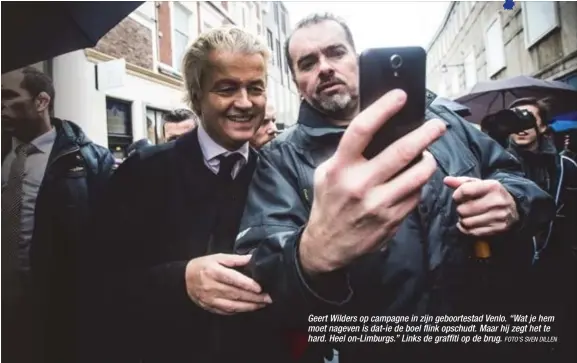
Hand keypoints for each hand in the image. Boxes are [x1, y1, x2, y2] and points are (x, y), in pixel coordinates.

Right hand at [185, 254, 271, 314]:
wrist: (185, 279)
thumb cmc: (203, 265)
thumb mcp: (217, 257)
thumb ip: (234, 259)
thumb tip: (251, 258)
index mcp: (213, 272)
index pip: (232, 279)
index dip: (247, 284)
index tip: (259, 288)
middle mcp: (211, 287)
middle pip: (235, 293)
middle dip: (253, 297)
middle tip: (268, 298)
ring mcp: (210, 299)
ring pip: (232, 305)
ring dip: (249, 306)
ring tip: (262, 304)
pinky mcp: (210, 307)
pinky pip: (226, 311)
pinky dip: (239, 310)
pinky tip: (249, 308)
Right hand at [299, 89, 446, 273]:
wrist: (327, 245)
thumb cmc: (328, 203)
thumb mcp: (326, 173)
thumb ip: (346, 154)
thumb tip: (377, 130)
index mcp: (340, 168)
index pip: (362, 130)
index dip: (383, 109)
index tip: (400, 96)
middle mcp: (360, 184)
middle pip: (401, 151)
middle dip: (425, 134)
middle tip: (437, 125)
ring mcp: (378, 204)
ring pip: (418, 174)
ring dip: (428, 160)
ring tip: (429, 154)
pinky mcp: (392, 220)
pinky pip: (416, 195)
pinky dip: (419, 183)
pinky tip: (415, 179)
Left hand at [443, 176, 518, 236]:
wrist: (514, 208)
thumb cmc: (491, 194)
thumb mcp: (479, 184)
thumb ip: (462, 182)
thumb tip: (446, 180)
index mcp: (492, 186)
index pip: (464, 191)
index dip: (457, 195)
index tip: (458, 197)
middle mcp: (497, 201)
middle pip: (463, 209)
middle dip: (460, 208)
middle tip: (464, 207)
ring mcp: (498, 216)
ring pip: (466, 222)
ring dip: (462, 219)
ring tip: (468, 215)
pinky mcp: (497, 228)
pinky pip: (472, 232)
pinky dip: (466, 228)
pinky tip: (470, 223)